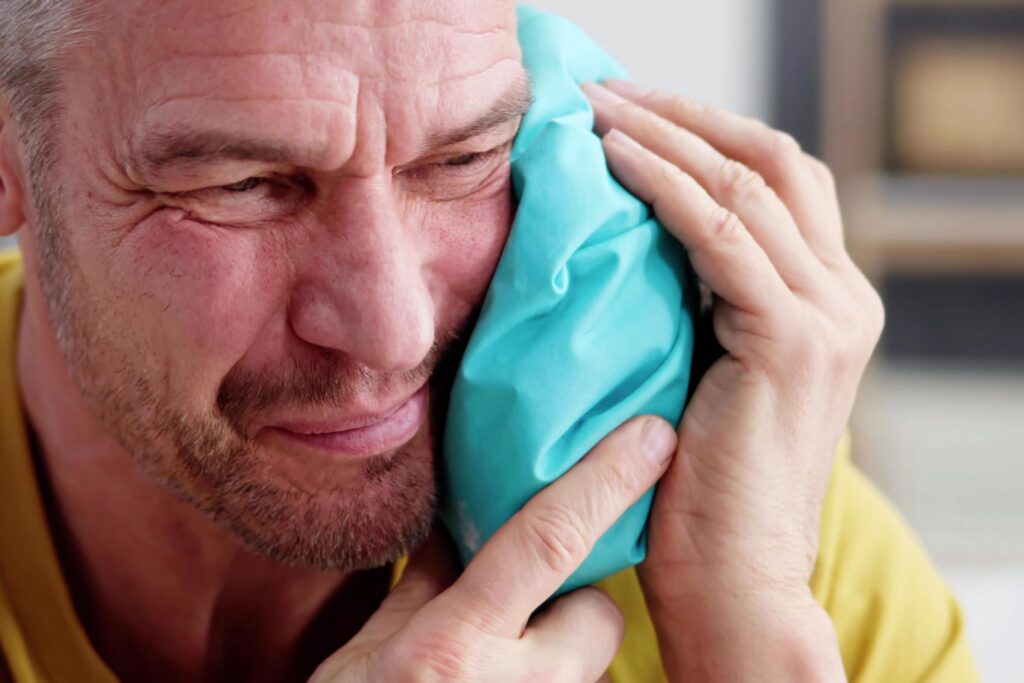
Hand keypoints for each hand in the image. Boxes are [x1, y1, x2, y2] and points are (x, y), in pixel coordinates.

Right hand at [309, 416, 677, 682]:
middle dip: (575, 602)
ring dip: (557, 654)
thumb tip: (461, 527)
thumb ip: (421, 590)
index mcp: (451, 647)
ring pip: (588, 662)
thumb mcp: (363, 660)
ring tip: (500, 669)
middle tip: (523, 613)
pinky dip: (548, 681)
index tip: (652, 434)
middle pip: (597, 612)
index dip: (604, 479)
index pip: (547, 541)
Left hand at [584, 80, 883, 680]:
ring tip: (598, 111)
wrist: (734, 578)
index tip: (630, 109)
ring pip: (750, 185)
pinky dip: (667, 187)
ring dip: (668, 136)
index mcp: (829, 301)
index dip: (706, 133)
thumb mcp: (706, 368)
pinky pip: (723, 235)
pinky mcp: (791, 342)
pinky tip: (616, 160)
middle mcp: (845, 297)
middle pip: (774, 160)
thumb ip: (701, 302)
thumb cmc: (699, 483)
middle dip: (687, 116)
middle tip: (608, 93)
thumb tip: (636, 233)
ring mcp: (828, 317)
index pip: (780, 181)